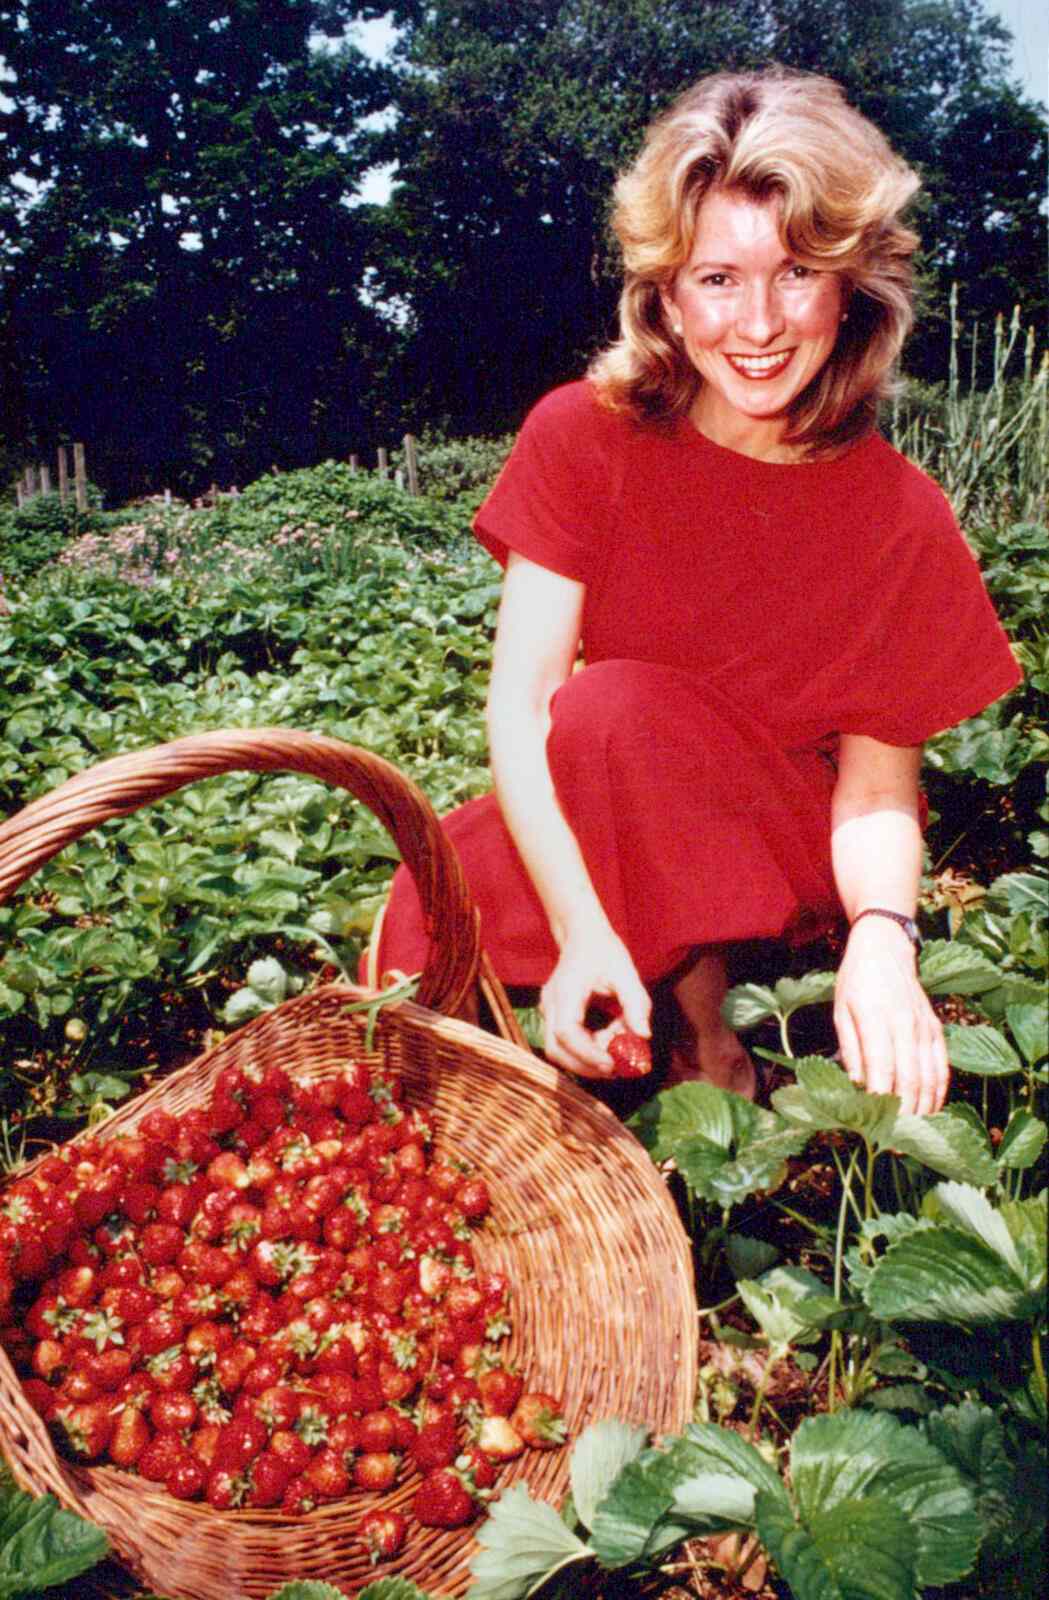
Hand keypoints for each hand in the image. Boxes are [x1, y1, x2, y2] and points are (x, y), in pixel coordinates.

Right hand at [539, 913, 650, 1077]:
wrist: (582, 935)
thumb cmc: (604, 951)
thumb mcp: (626, 972)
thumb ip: (635, 1004)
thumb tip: (644, 1036)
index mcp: (565, 990)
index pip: (567, 1033)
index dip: (587, 1053)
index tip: (612, 1064)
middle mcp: (550, 1003)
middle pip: (556, 1049)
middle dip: (586, 1066)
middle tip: (618, 1070)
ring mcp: (549, 1011)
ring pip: (558, 1050)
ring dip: (586, 1059)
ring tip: (616, 1050)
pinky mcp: (554, 1016)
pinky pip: (565, 1043)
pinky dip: (586, 1049)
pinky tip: (609, 1038)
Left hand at [833, 917, 947, 1116]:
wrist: (886, 948)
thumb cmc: (856, 981)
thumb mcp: (840, 1010)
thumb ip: (850, 1048)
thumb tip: (856, 1084)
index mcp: (875, 1017)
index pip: (882, 1067)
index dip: (881, 1099)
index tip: (875, 1125)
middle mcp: (904, 1022)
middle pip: (910, 1077)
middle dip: (904, 1113)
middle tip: (895, 1141)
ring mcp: (924, 1026)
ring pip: (930, 1075)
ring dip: (924, 1108)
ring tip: (913, 1134)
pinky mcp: (936, 1028)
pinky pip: (942, 1065)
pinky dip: (939, 1091)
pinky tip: (931, 1110)